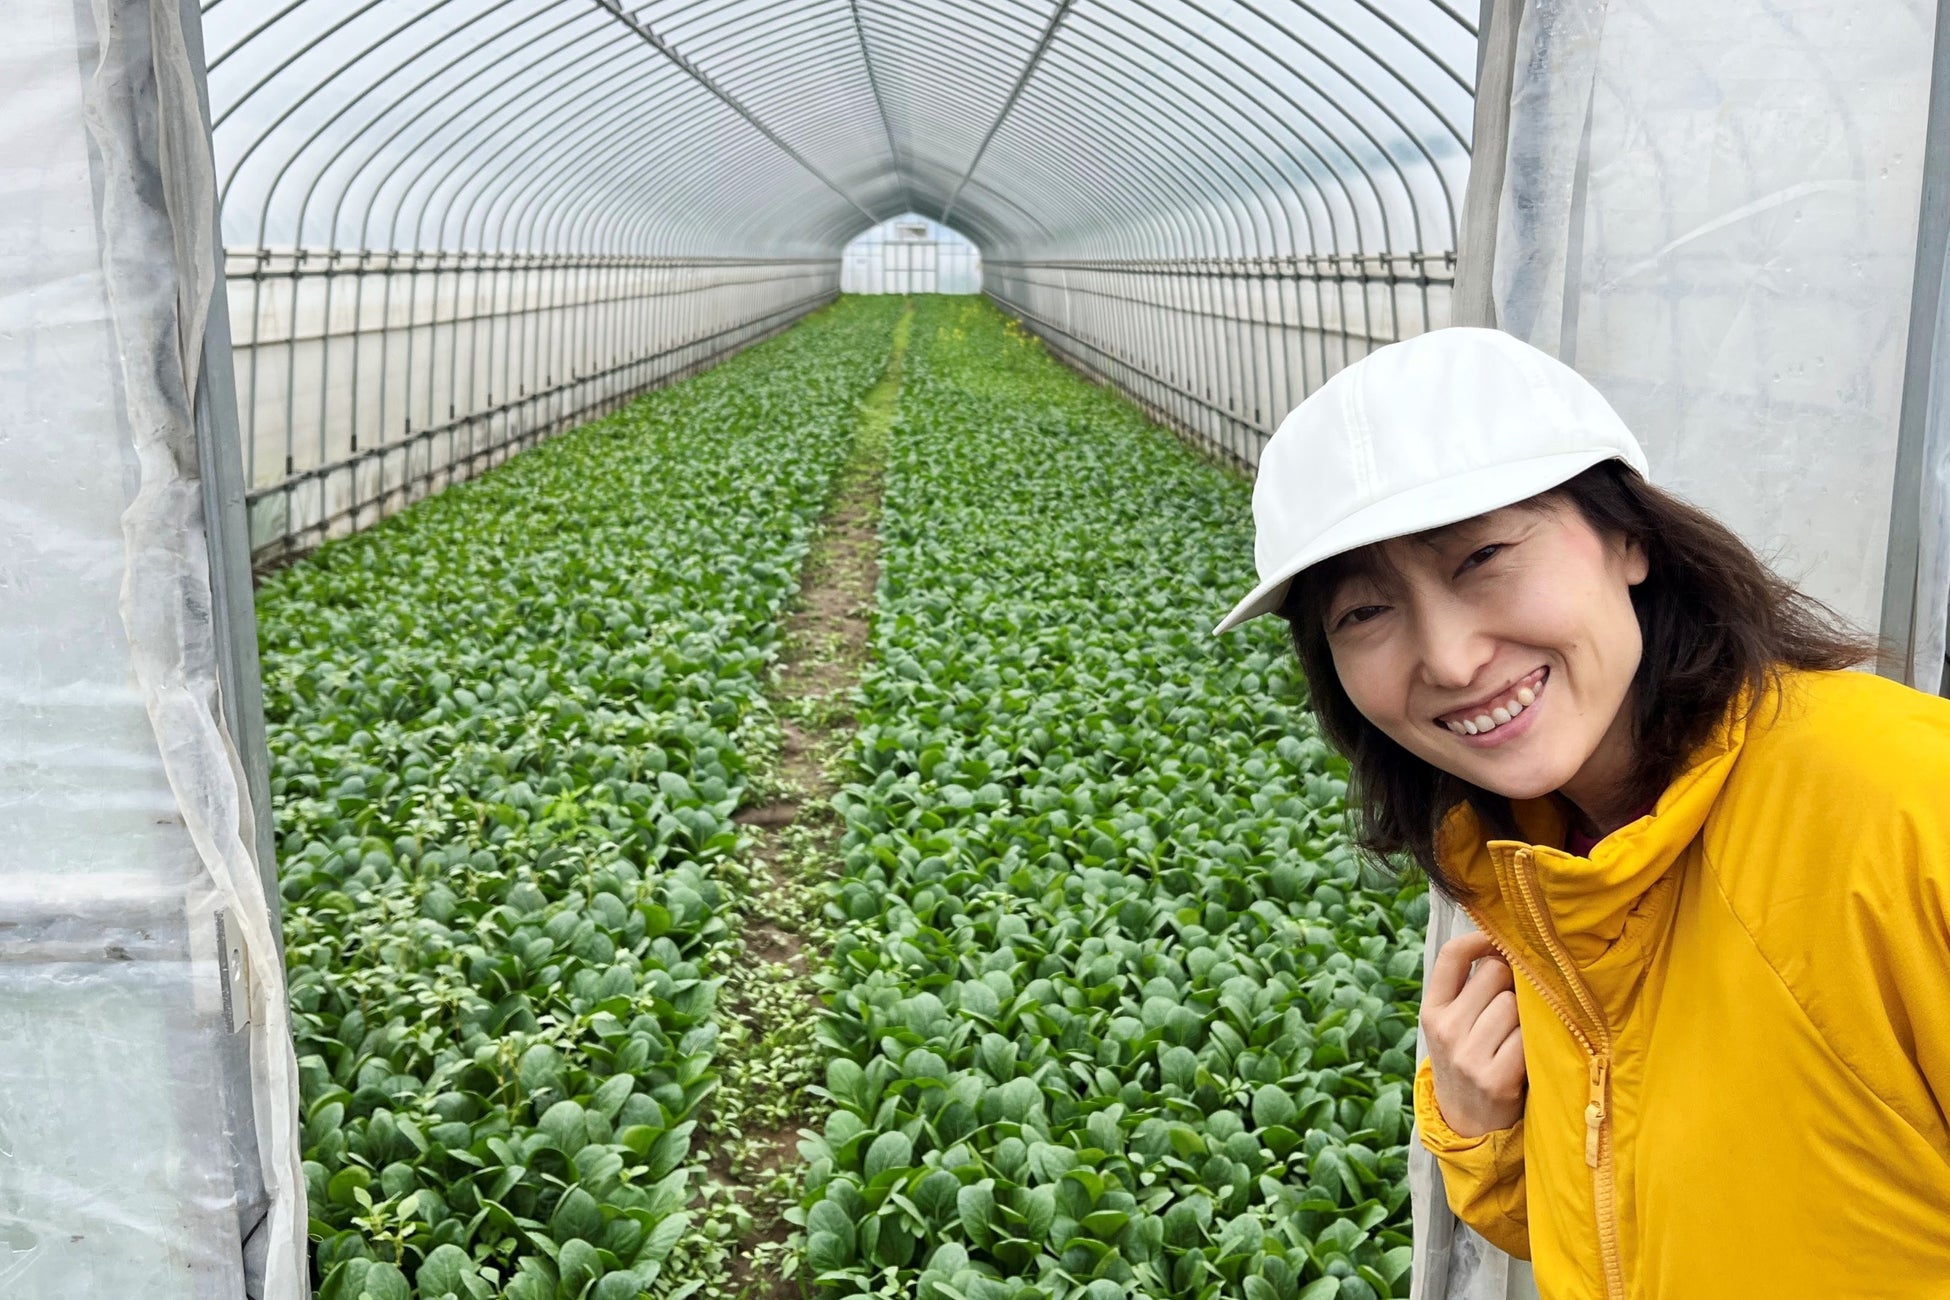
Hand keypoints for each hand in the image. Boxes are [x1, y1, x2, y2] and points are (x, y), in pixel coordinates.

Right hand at [1422, 931, 1526, 1136]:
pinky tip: (1527, 1057)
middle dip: (1513, 983)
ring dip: (1527, 1016)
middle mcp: (1445, 1029)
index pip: (1451, 956)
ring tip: (1518, 1037)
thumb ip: (1468, 990)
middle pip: (1495, 973)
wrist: (1467, 1127)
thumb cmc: (1469, 1064)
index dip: (1480, 940)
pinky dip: (1535, 1043)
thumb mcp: (1451, 1027)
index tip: (1499, 943)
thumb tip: (1507, 946)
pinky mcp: (1496, 1078)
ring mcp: (1468, 1055)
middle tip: (1515, 1008)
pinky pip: (1529, 1036)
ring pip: (1515, 1003)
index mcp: (1432, 1011)